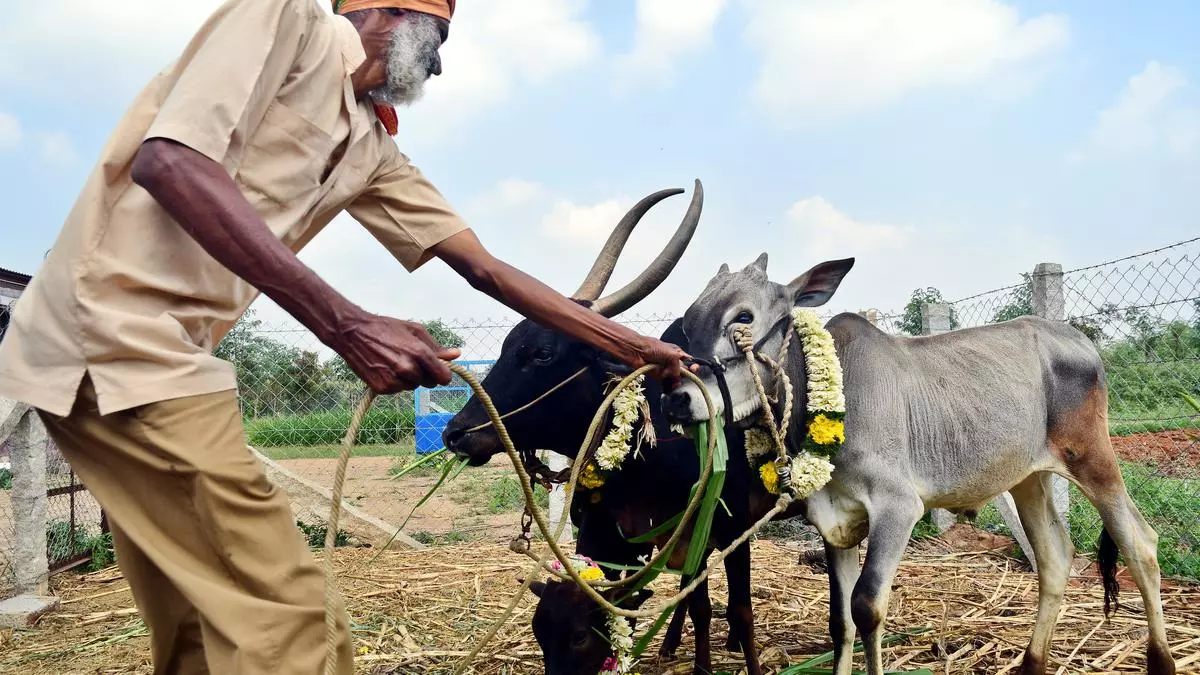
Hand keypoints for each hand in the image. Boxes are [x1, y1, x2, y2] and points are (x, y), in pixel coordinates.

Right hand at [332, 313, 460, 393]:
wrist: (353, 333)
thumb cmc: (385, 328)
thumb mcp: (414, 330)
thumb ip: (436, 346)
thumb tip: (456, 355)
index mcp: (419, 353)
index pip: (443, 378)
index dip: (442, 374)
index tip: (438, 370)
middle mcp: (408, 369)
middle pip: (429, 383)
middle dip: (424, 374)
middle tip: (411, 360)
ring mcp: (394, 381)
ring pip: (412, 387)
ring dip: (409, 378)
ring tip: (395, 362)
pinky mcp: (382, 388)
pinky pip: (397, 390)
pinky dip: (395, 382)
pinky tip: (385, 368)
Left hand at [632, 337, 695, 387]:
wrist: (636, 352)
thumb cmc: (653, 348)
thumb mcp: (671, 353)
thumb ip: (678, 366)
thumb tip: (677, 378)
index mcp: (677, 354)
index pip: (689, 361)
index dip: (693, 366)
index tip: (694, 369)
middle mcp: (672, 362)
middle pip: (684, 372)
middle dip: (685, 375)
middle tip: (683, 376)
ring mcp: (666, 370)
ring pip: (676, 380)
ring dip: (677, 383)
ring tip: (675, 383)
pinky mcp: (659, 377)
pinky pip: (667, 384)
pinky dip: (669, 387)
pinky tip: (670, 387)